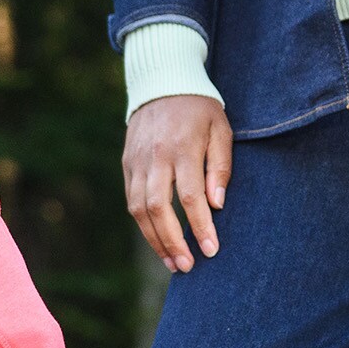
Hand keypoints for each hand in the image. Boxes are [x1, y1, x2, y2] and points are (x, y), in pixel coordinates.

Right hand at [123, 95, 231, 272]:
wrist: (162, 81)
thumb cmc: (199, 108)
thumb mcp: (221, 129)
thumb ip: (220, 167)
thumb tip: (217, 204)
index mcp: (182, 148)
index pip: (190, 197)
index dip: (200, 227)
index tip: (211, 250)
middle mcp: (155, 157)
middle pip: (158, 208)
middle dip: (172, 242)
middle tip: (187, 266)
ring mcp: (137, 160)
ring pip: (138, 208)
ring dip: (154, 239)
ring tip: (171, 262)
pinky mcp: (127, 163)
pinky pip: (131, 199)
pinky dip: (143, 223)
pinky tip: (157, 239)